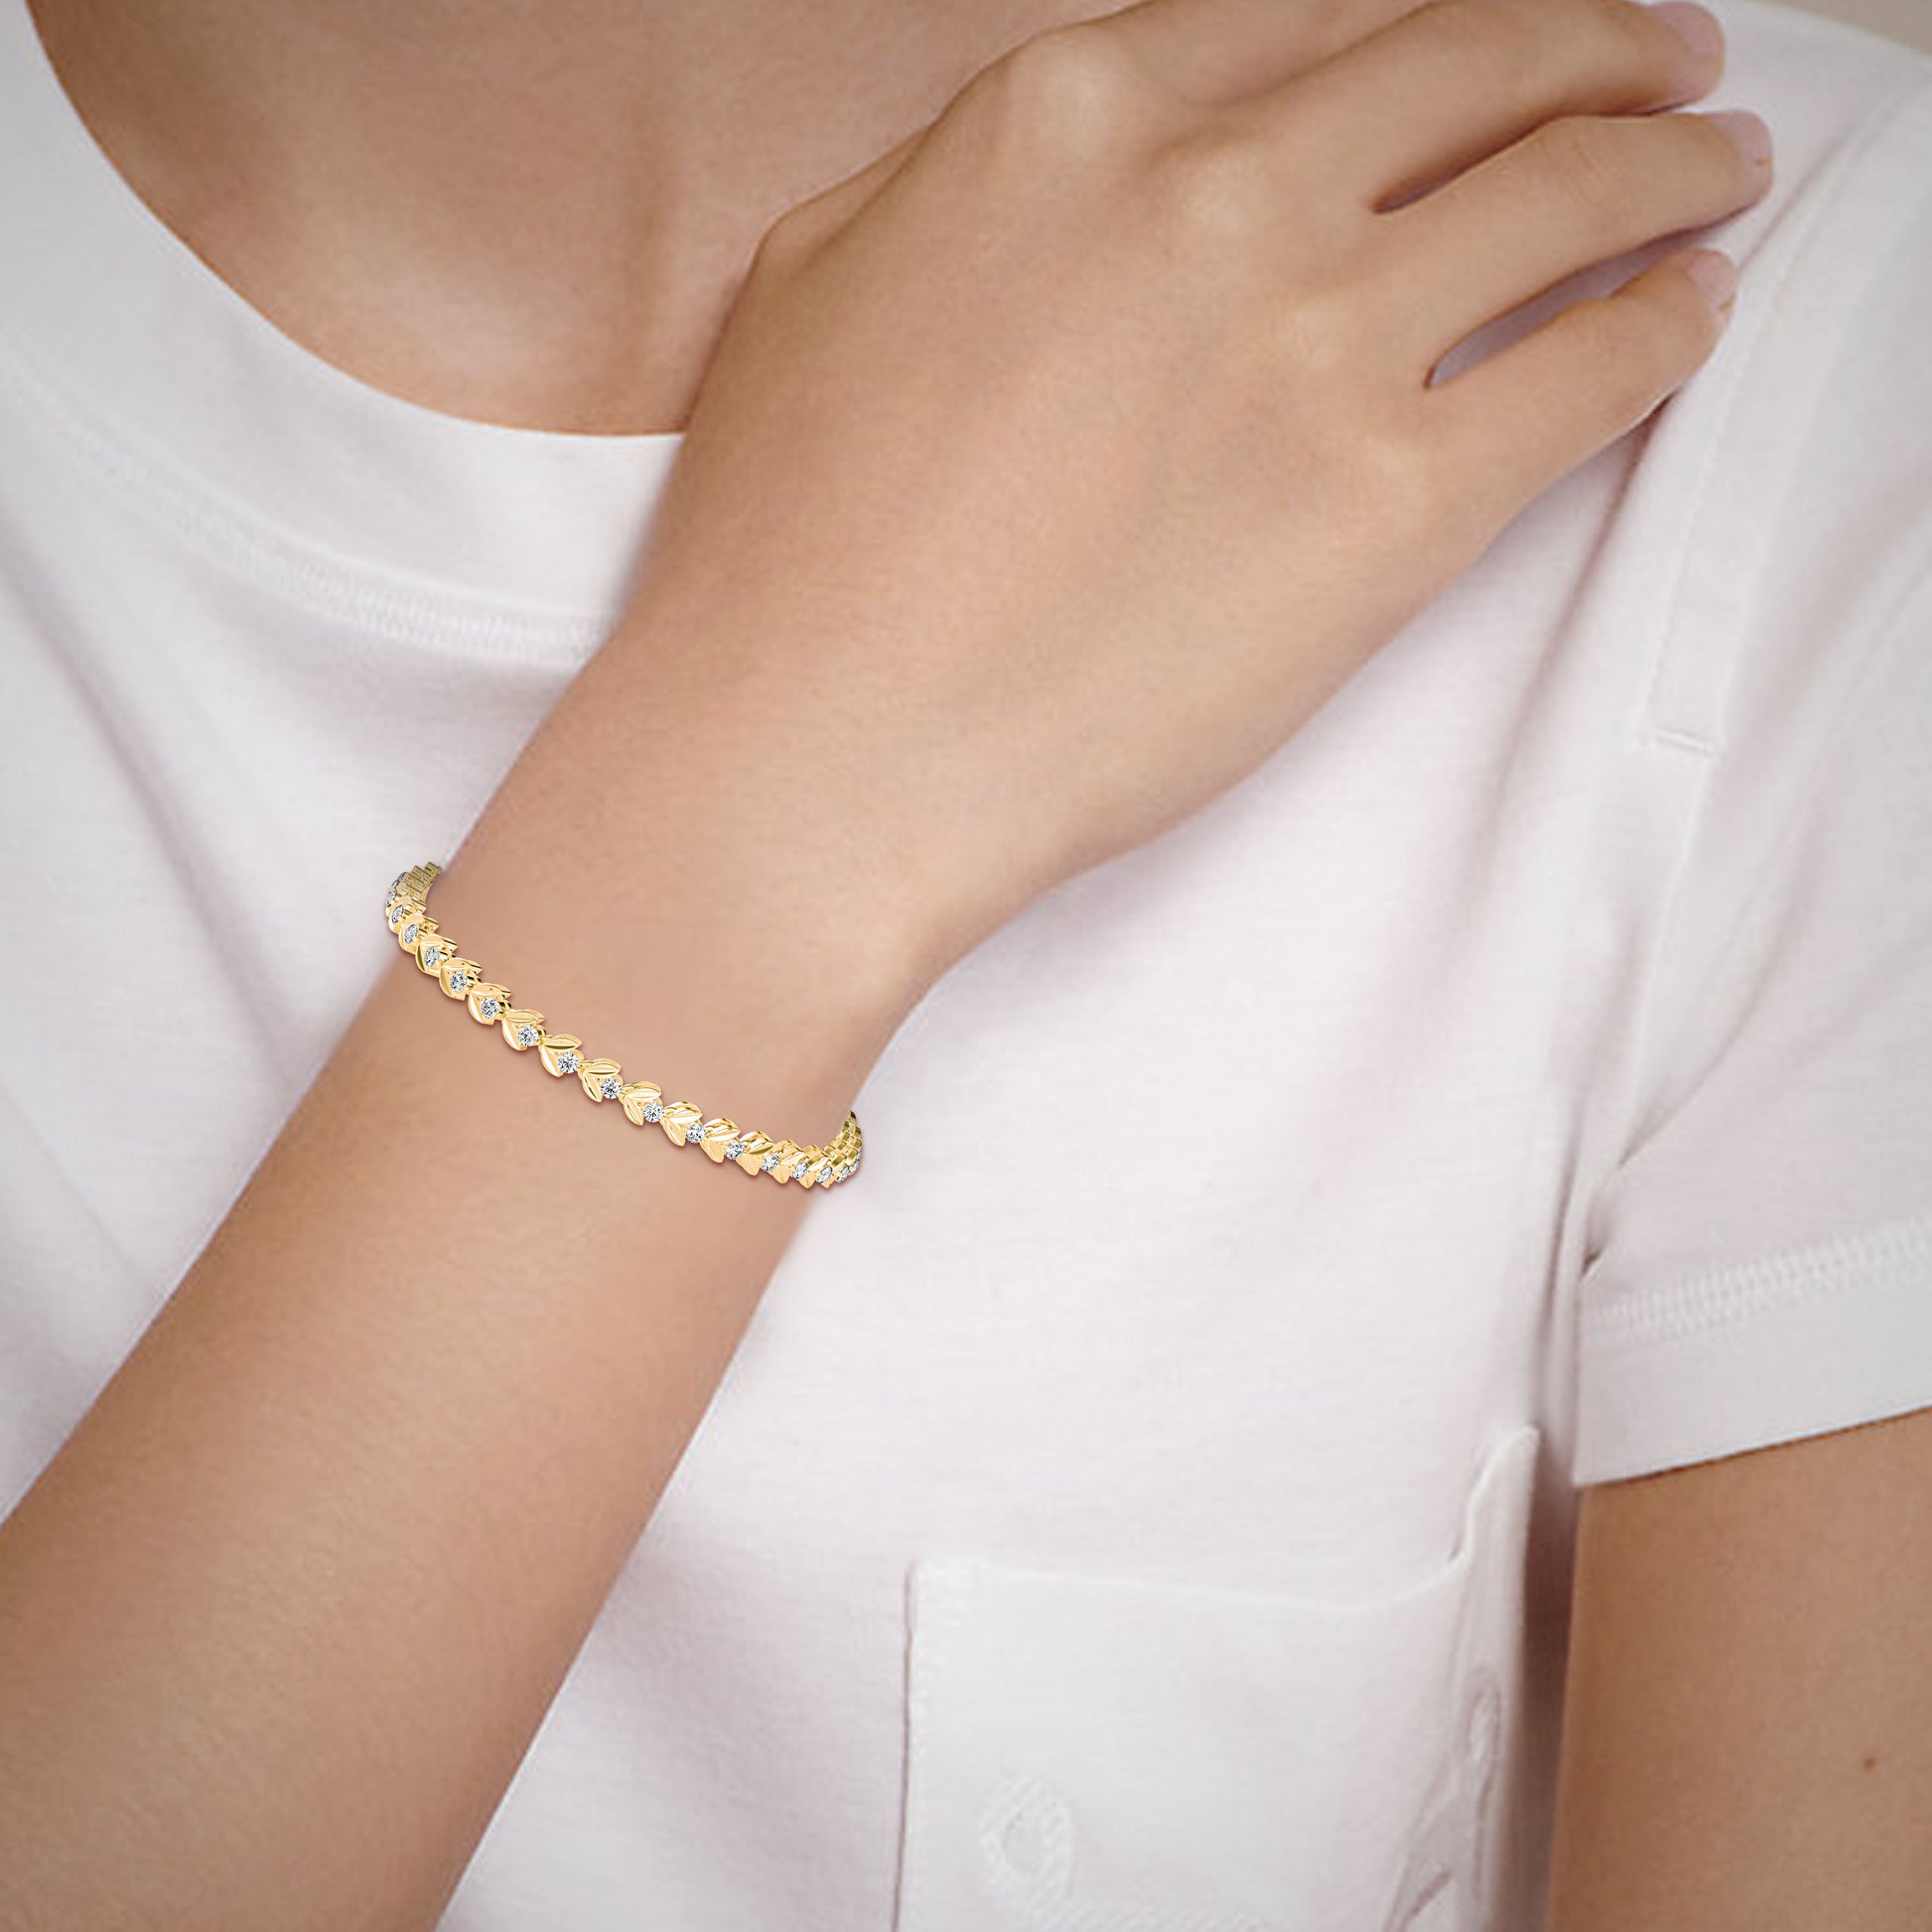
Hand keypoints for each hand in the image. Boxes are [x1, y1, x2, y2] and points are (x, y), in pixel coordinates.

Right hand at [623, 0, 1769, 983]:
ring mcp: (1315, 339)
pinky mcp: (1392, 505)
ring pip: (1567, 192)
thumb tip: (1074, 173)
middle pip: (1473, 66)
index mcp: (1069, 118)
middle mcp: (1213, 191)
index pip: (1309, 26)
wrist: (813, 753)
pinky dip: (1666, 327)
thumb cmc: (783, 551)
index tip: (1487, 47)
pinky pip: (1592, 373)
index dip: (1425, 28)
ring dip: (1670, 163)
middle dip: (1596, 48)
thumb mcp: (821, 281)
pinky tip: (1692, 312)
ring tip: (1720, 170)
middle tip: (1666, 60)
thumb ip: (971, 187)